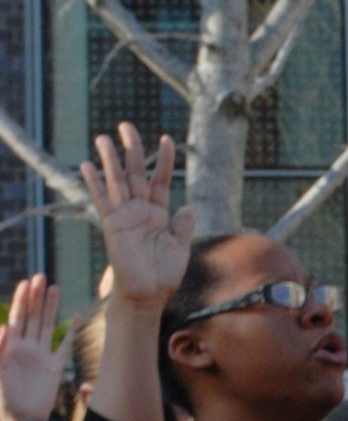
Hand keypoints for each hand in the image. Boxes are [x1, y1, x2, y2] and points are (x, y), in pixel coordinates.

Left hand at [0, 275, 62, 420]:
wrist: (22, 419)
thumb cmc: (5, 398)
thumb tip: (4, 326)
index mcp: (11, 347)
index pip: (17, 318)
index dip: (21, 301)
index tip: (25, 283)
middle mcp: (27, 347)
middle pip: (32, 317)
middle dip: (35, 297)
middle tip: (40, 277)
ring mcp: (42, 355)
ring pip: (47, 325)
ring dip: (50, 307)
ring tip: (54, 288)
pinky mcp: (54, 366)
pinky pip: (65, 345)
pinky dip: (71, 331)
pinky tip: (75, 317)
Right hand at [77, 127, 195, 307]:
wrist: (148, 295)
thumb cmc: (164, 275)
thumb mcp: (179, 247)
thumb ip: (182, 226)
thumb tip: (188, 207)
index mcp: (159, 214)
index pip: (161, 180)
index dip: (163, 160)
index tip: (166, 139)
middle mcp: (140, 211)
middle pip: (135, 173)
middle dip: (132, 149)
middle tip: (126, 125)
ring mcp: (125, 216)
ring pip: (117, 181)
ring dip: (110, 159)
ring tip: (103, 137)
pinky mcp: (112, 225)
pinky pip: (102, 200)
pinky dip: (94, 183)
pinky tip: (86, 166)